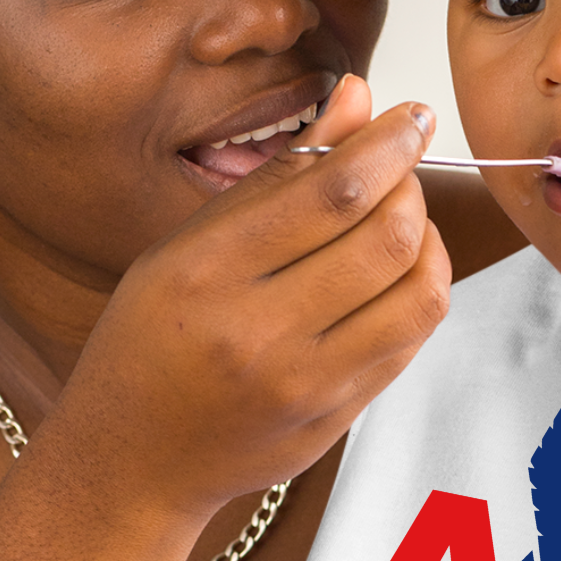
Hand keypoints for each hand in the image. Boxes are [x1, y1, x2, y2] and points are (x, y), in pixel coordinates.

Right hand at [58, 75, 451, 529]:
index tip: (412, 116)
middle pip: (387, 236)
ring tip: (400, 224)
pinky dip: (417, 292)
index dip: (390, 143)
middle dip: (412, 187)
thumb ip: (278, 175)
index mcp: (206, 272)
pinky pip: (410, 340)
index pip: (333, 191)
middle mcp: (257, 331)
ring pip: (417, 292)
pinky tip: (392, 276)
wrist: (134, 460)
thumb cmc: (152, 341)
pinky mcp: (336, 419)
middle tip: (399, 173)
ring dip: (427, 242)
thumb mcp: (187, 247)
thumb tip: (360, 100)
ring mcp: (304, 384)